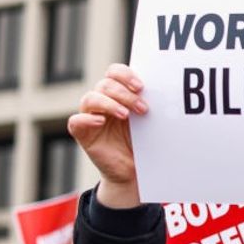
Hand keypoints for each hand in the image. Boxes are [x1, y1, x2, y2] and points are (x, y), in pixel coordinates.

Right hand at [67, 63, 147, 207]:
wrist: (134, 171)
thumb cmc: (143, 142)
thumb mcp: (150, 122)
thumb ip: (151, 105)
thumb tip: (167, 92)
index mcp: (118, 94)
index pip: (114, 72)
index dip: (125, 75)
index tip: (141, 86)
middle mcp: (102, 101)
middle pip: (104, 84)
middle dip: (124, 94)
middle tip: (142, 108)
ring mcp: (90, 116)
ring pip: (90, 98)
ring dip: (109, 103)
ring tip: (126, 115)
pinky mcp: (82, 134)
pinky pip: (75, 121)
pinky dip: (87, 119)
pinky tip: (101, 122)